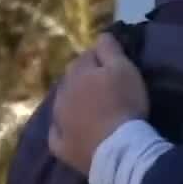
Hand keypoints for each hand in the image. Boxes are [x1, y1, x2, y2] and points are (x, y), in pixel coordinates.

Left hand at [49, 33, 148, 175]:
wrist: (117, 148)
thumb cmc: (124, 104)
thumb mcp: (124, 69)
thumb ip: (110, 50)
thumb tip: (100, 35)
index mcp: (78, 73)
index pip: (86, 57)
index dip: (100, 58)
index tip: (114, 63)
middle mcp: (62, 94)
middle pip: (71, 80)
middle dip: (84, 80)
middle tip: (105, 86)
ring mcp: (58, 121)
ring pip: (63, 105)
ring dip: (74, 103)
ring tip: (93, 108)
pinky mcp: (60, 146)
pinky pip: (58, 134)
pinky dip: (65, 130)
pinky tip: (73, 132)